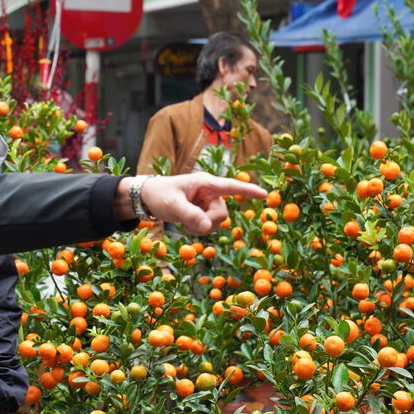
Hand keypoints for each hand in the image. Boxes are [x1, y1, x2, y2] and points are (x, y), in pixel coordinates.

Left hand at [116, 173, 266, 234]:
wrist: (147, 198)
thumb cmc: (159, 194)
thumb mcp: (172, 204)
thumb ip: (189, 215)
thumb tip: (207, 227)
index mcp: (205, 183)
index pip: (231, 186)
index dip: (248, 190)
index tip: (265, 194)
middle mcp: (210, 192)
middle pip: (222, 214)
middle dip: (208, 222)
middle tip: (188, 224)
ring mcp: (208, 203)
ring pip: (217, 222)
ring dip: (202, 228)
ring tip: (185, 223)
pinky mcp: (204, 213)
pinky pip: (210, 226)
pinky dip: (199, 230)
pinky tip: (187, 225)